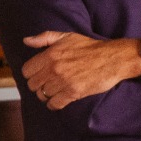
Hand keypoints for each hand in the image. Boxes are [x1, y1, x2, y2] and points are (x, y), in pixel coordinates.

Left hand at [21, 32, 140, 109]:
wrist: (113, 58)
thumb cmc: (91, 47)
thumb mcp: (67, 36)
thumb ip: (45, 38)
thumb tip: (26, 41)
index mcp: (50, 54)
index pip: (27, 71)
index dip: (32, 74)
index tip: (40, 74)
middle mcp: (53, 68)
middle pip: (32, 85)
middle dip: (39, 85)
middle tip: (47, 84)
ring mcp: (63, 81)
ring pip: (42, 95)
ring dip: (47, 95)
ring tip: (55, 91)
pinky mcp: (73, 93)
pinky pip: (54, 104)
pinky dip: (54, 104)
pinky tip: (59, 100)